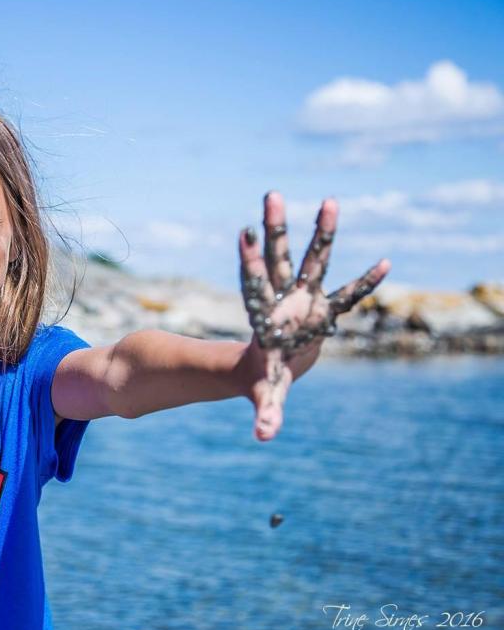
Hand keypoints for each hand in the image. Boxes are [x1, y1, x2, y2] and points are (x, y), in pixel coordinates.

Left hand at [237, 191, 389, 440]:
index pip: (255, 284)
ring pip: (311, 261)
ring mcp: (303, 298)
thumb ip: (266, 412)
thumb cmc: (260, 379)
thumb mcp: (264, 394)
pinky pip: (349, 294)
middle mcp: (283, 299)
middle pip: (279, 259)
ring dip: (322, 232)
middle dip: (275, 228)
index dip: (250, 261)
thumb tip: (264, 436)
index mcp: (265, 315)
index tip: (244, 233)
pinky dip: (366, 284)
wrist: (265, 369)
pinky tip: (386, 264)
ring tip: (331, 199)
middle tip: (272, 193)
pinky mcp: (323, 308)